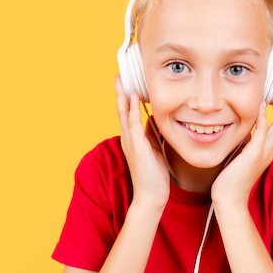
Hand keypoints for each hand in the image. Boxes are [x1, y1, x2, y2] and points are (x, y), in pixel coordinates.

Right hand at [115, 75, 169, 210]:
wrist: (152, 196)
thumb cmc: (154, 175)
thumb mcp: (154, 149)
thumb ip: (151, 134)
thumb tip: (154, 119)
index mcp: (132, 139)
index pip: (126, 114)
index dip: (126, 98)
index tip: (126, 82)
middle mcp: (128, 139)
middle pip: (121, 110)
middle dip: (120, 92)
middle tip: (118, 75)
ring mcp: (131, 143)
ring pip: (123, 114)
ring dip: (122, 97)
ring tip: (121, 81)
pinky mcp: (137, 147)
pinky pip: (133, 124)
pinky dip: (131, 110)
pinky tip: (132, 98)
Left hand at [211, 93, 272, 209]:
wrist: (229, 198)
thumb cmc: (231, 180)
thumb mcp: (241, 156)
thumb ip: (245, 144)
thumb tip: (243, 132)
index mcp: (267, 152)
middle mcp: (269, 151)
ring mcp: (263, 152)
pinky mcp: (254, 153)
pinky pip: (262, 130)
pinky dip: (263, 116)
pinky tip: (262, 104)